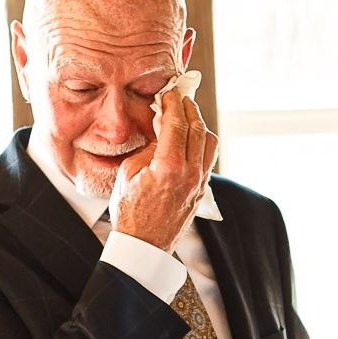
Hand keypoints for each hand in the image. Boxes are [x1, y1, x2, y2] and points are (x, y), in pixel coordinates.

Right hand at [108, 82, 217, 249]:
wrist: (143, 245)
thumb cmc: (129, 212)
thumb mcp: (128, 173)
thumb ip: (147, 149)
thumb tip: (160, 132)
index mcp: (169, 167)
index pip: (177, 124)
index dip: (173, 104)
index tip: (169, 93)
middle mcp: (190, 174)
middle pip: (197, 129)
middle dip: (189, 109)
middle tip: (180, 98)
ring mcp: (199, 183)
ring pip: (209, 143)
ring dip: (199, 124)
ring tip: (187, 115)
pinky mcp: (201, 191)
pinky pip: (208, 158)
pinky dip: (202, 142)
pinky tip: (190, 139)